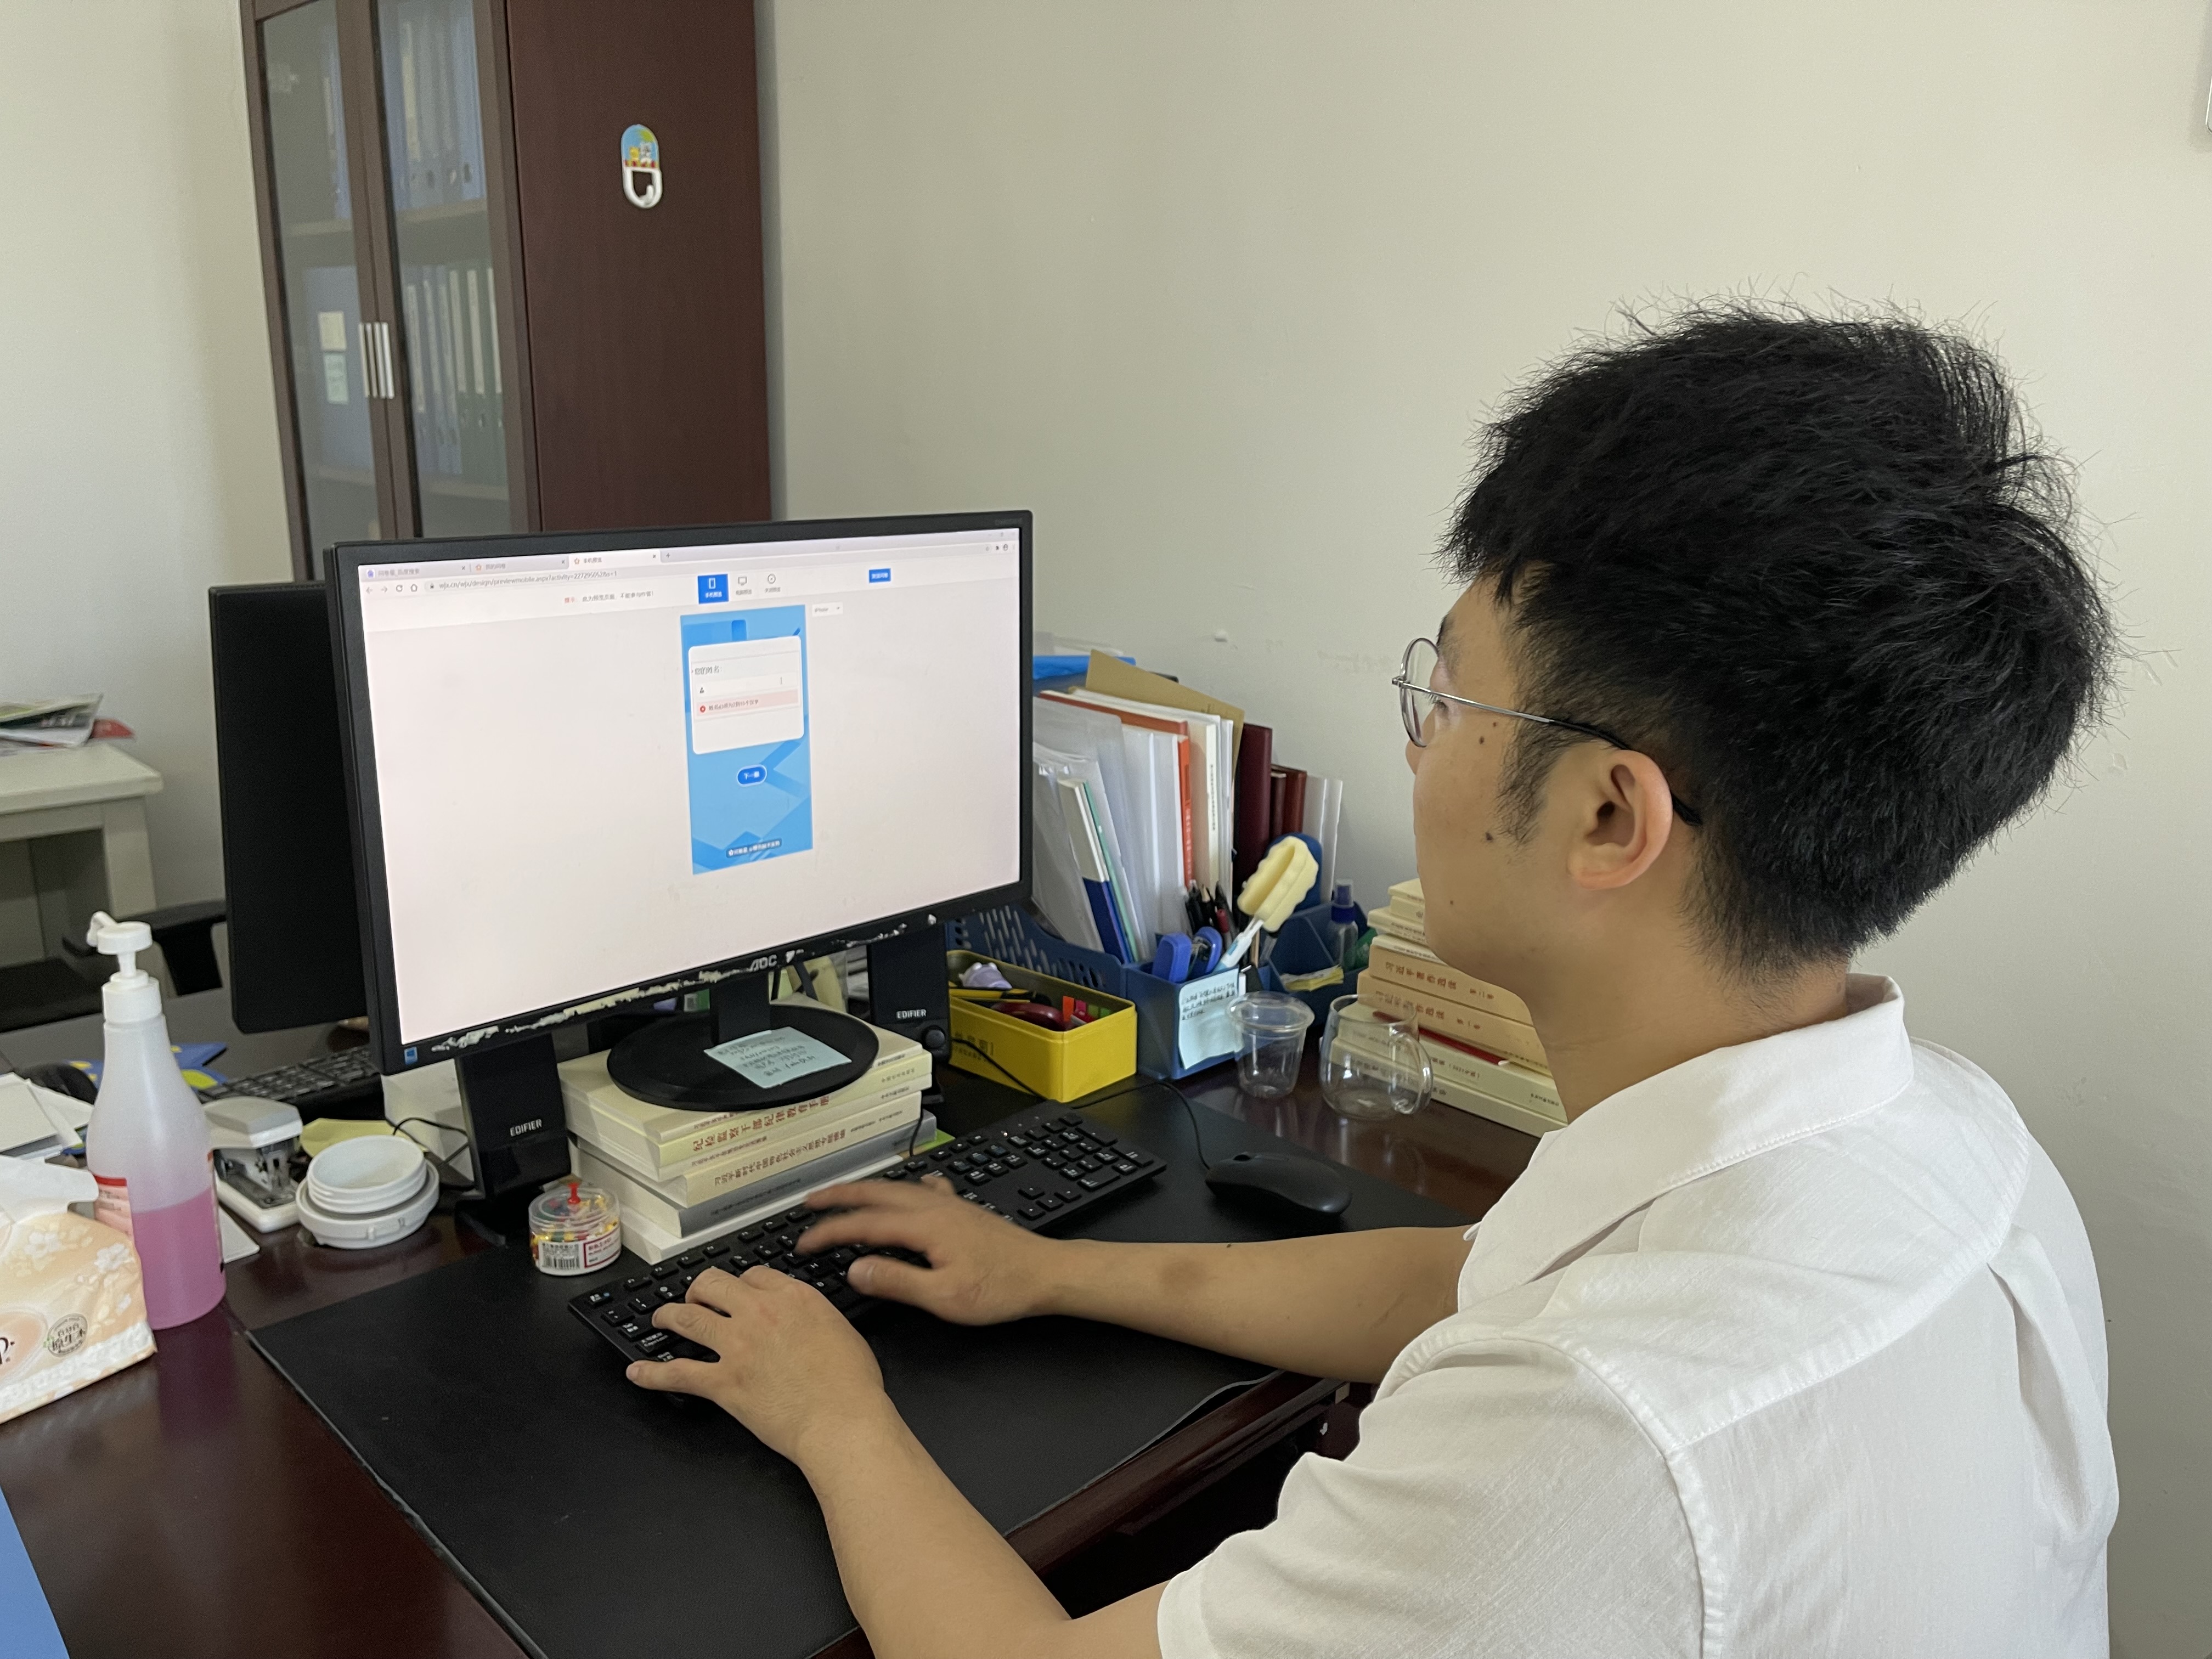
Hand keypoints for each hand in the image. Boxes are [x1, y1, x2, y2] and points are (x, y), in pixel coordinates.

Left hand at [627, 1265, 890, 1461]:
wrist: (842, 1421)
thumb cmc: (852, 1385)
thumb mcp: (843, 1331)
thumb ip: (817, 1317)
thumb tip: (807, 1321)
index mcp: (794, 1298)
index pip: (754, 1275)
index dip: (741, 1282)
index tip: (738, 1290)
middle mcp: (760, 1313)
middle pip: (714, 1284)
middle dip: (700, 1288)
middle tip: (696, 1298)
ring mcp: (737, 1346)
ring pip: (688, 1318)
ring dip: (668, 1316)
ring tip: (660, 1319)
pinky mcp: (722, 1382)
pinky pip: (677, 1373)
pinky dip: (652, 1373)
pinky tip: (637, 1372)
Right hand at [796, 1175, 1059, 1324]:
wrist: (1046, 1273)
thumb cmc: (999, 1289)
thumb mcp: (943, 1297)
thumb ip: (897, 1281)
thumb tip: (855, 1269)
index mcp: (923, 1226)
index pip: (863, 1224)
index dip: (828, 1233)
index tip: (802, 1244)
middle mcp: (933, 1207)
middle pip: (876, 1194)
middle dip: (839, 1197)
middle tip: (809, 1203)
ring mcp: (950, 1205)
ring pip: (898, 1189)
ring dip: (867, 1191)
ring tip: (845, 1196)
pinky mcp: (963, 1211)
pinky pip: (925, 1191)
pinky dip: (906, 1189)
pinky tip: (911, 1190)